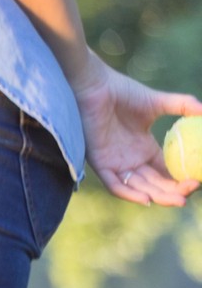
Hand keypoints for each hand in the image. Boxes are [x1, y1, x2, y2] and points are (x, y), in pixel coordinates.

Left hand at [72, 56, 201, 206]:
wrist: (95, 87)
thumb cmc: (123, 93)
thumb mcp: (158, 102)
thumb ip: (182, 106)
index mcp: (144, 149)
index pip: (165, 171)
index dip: (180, 178)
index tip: (198, 179)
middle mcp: (131, 160)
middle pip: (154, 183)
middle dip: (173, 191)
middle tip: (191, 193)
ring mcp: (115, 163)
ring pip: (138, 187)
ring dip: (158, 195)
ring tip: (179, 200)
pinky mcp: (100, 163)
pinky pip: (115, 185)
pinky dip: (130, 194)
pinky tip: (147, 198)